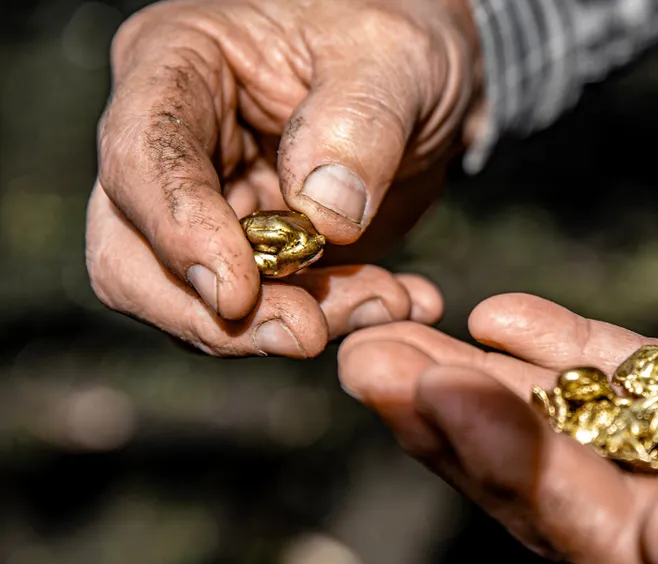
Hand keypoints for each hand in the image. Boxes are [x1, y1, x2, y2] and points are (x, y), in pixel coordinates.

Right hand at [86, 0, 481, 356]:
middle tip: (306, 334)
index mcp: (177, 64)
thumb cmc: (397, 42)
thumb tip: (322, 216)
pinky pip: (270, 315)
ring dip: (289, 324)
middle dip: (214, 314)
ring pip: (200, 303)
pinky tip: (399, 302)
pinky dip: (334, 321)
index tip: (237, 294)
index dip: (177, 232)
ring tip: (388, 302)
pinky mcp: (256, 259)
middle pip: (133, 256)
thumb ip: (359, 124)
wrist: (432, 83)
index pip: (140, 156)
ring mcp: (209, 209)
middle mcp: (172, 145)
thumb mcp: (395, 58)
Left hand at [337, 258, 657, 563]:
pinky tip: (507, 316)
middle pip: (570, 495)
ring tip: (402, 337)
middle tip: (371, 363)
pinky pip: (640, 383)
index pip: (615, 545)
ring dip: (493, 390)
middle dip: (467, 434)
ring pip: (585, 438)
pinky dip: (575, 352)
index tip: (442, 396)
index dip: (524, 474)